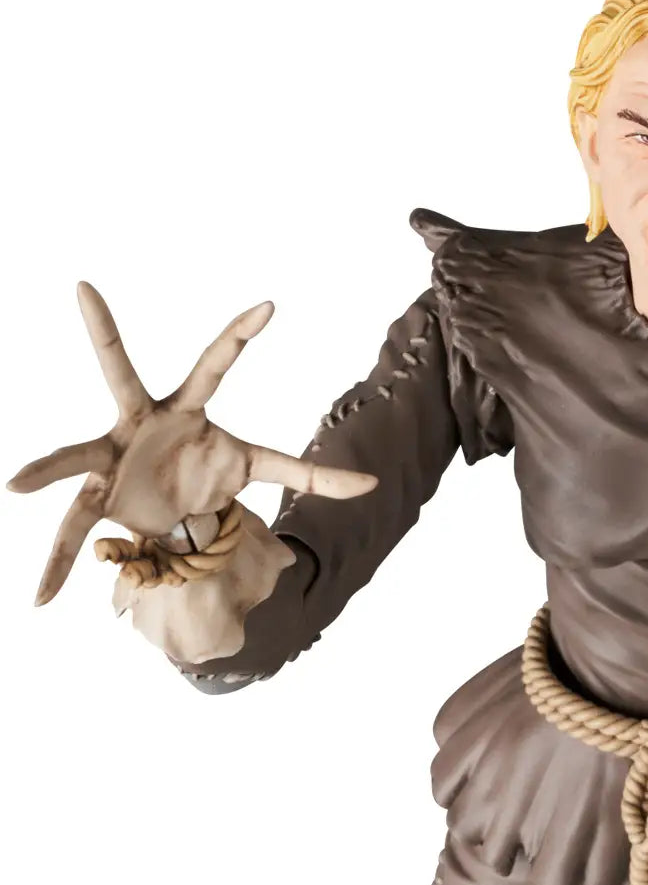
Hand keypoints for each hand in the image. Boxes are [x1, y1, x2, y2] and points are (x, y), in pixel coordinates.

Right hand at [7, 283, 378, 604]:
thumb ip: (311, 475)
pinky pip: (74, 534)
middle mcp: (140, 421)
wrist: (177, 510)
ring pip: (73, 456)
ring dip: (46, 470)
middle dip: (104, 333)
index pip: (216, 363)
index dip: (240, 335)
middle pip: (120, 372)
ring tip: (14, 485)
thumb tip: (374, 485)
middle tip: (82, 286)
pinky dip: (59, 567)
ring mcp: (111, 456)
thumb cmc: (210, 474)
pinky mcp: (98, 499)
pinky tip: (41, 598)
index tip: (271, 305)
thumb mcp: (259, 469)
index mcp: (186, 409)